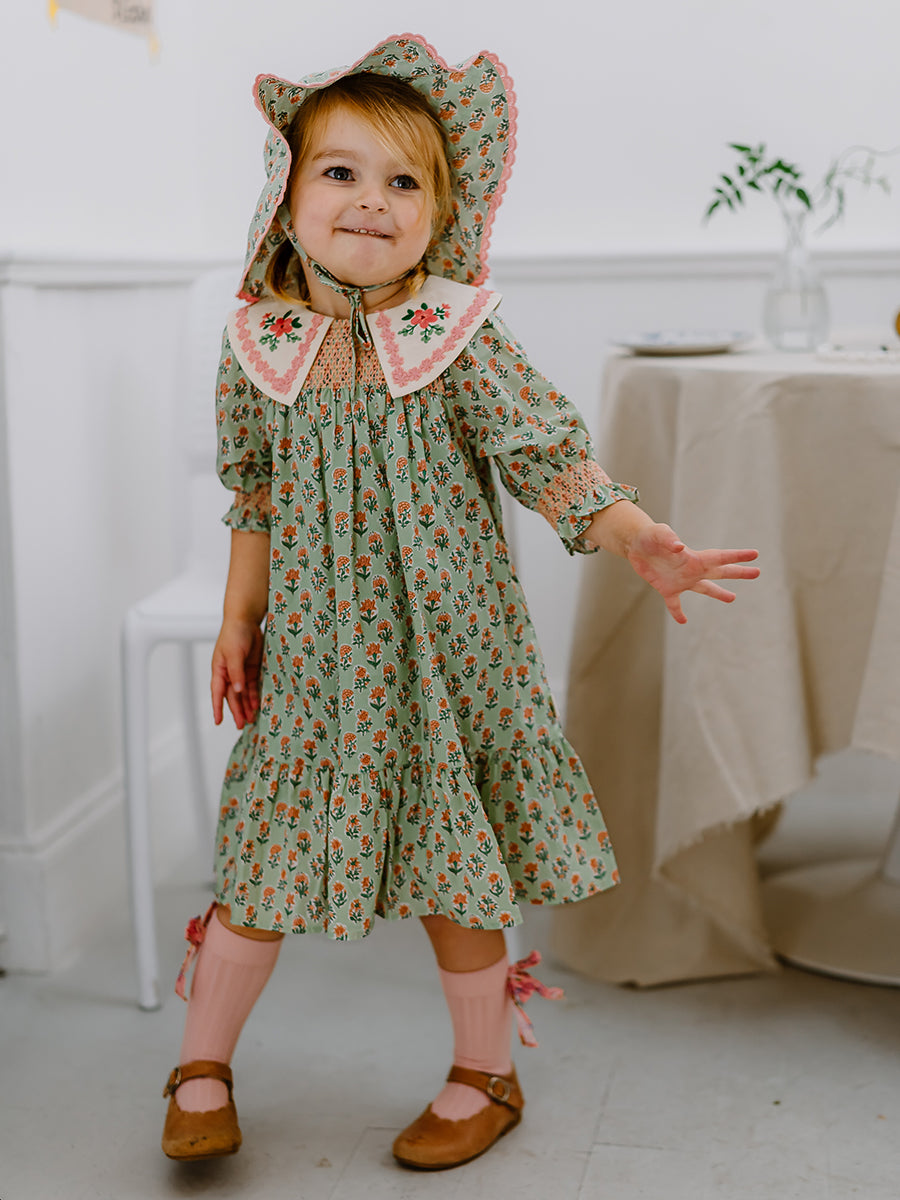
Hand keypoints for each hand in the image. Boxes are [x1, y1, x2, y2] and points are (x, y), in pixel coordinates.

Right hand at [211, 616, 263, 727]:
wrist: (246, 620)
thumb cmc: (234, 634)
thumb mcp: (233, 654)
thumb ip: (236, 672)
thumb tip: (237, 690)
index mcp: (219, 670)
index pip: (217, 693)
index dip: (217, 707)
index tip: (218, 721)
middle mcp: (229, 674)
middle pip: (232, 696)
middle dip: (236, 711)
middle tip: (242, 725)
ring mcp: (241, 672)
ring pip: (243, 694)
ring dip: (246, 706)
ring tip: (252, 719)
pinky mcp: (251, 669)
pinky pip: (252, 686)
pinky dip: (254, 695)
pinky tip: (258, 705)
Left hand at [626, 522, 758, 623]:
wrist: (636, 544)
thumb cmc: (650, 535)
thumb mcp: (659, 533)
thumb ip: (670, 539)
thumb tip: (680, 548)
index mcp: (694, 558)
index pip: (720, 557)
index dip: (737, 556)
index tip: (755, 554)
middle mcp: (691, 570)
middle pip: (720, 572)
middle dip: (738, 573)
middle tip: (757, 572)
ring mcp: (680, 580)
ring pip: (704, 589)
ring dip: (718, 593)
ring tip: (732, 598)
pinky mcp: (666, 588)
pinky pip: (674, 604)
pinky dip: (678, 613)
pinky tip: (683, 621)